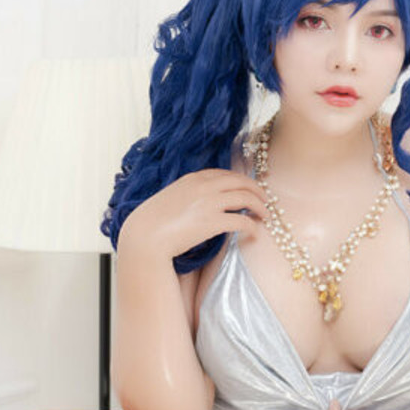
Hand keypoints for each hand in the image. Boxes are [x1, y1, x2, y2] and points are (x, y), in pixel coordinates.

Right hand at [120, 169, 266, 258]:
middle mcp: (204, 186)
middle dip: (257, 190)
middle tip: (265, 200)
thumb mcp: (172, 197)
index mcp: (194, 178)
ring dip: (260, 207)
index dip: (242, 181)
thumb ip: (189, 194)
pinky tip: (254, 234)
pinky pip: (242, 222)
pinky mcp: (212, 222)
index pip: (226, 174)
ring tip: (265, 216)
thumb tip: (202, 202)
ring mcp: (209, 203)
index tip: (249, 188)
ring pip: (246, 199)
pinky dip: (252, 227)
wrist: (144, 235)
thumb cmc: (153, 221)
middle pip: (241, 182)